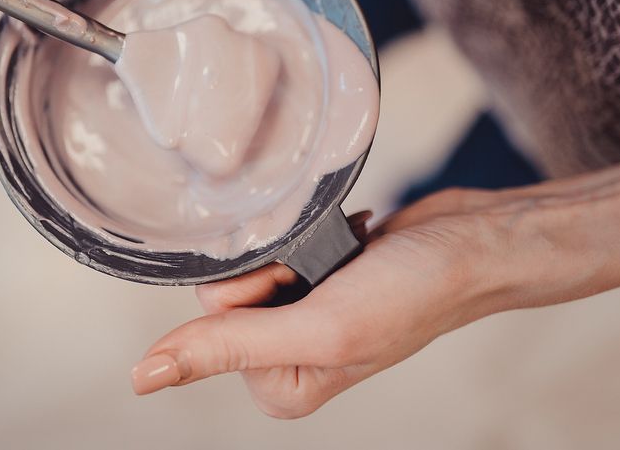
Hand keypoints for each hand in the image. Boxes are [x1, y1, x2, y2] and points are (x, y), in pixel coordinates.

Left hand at [132, 158, 619, 417]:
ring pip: (253, 261)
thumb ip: (227, 350)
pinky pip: (283, 244)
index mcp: (282, 386)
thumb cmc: (414, 293)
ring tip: (342, 250)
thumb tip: (143, 380)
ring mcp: (306, 314)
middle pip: (228, 291)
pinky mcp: (321, 275)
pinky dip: (311, 232)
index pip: (211, 327)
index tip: (299, 283)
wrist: (476, 244)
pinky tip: (350, 238)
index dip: (248, 291)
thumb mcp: (317, 328)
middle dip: (271, 264)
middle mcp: (289, 355)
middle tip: (326, 263)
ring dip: (293, 243)